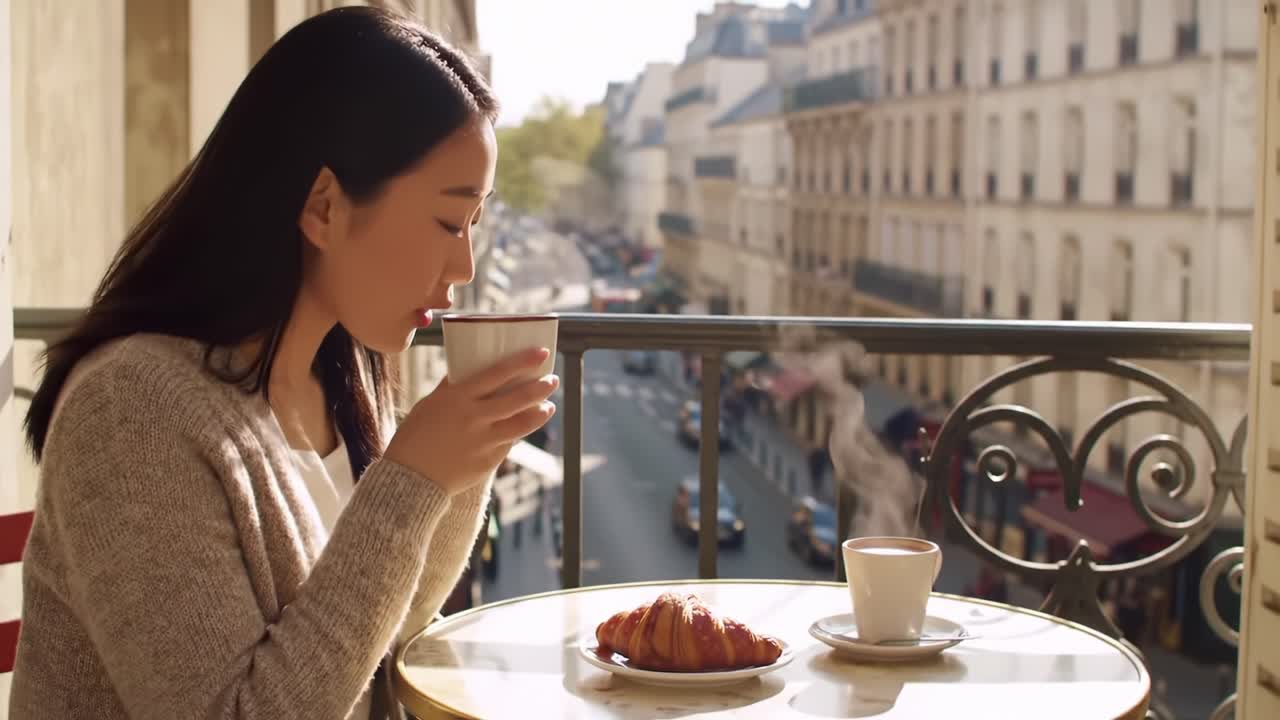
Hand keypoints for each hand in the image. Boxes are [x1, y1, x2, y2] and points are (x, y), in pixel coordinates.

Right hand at [385, 348, 558, 493]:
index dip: (523, 361)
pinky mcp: (488, 462)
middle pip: (519, 398)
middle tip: (552, 380)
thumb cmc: (417, 434)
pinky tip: (521, 427)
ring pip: (524, 423)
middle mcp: (474, 418)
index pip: (498, 373)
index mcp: (458, 397)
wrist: (409, 477)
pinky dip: (518, 433)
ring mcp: (484, 442)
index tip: (541, 353)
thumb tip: (473, 368)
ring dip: (541, 412)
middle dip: (541, 387)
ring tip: (548, 406)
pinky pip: (510, 443)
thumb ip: (454, 387)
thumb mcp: (432, 403)